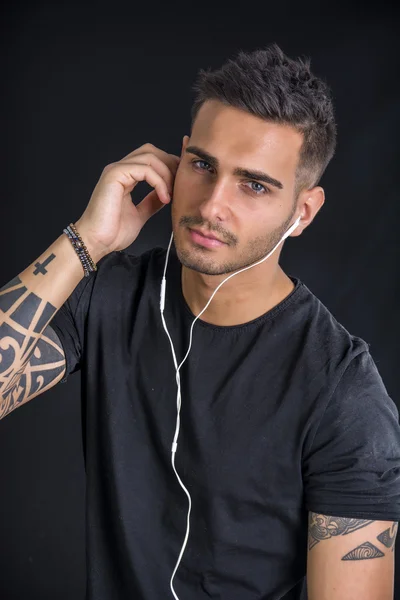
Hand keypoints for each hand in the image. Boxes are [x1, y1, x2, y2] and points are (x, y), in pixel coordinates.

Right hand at [75, 143, 179, 259]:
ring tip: (171, 194)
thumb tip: (166, 193)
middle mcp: (120, 169)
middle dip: (170, 165)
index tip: (184, 180)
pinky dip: (158, 181)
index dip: (170, 165)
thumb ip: (152, 201)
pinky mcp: (114, 175)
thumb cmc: (112, 232)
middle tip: (180, 185)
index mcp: (125, 176)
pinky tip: (164, 197)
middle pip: (152, 151)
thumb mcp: (141, 214)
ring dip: (166, 174)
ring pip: (150, 156)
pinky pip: (144, 169)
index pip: (151, 159)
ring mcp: (116, 170)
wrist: (96, 242)